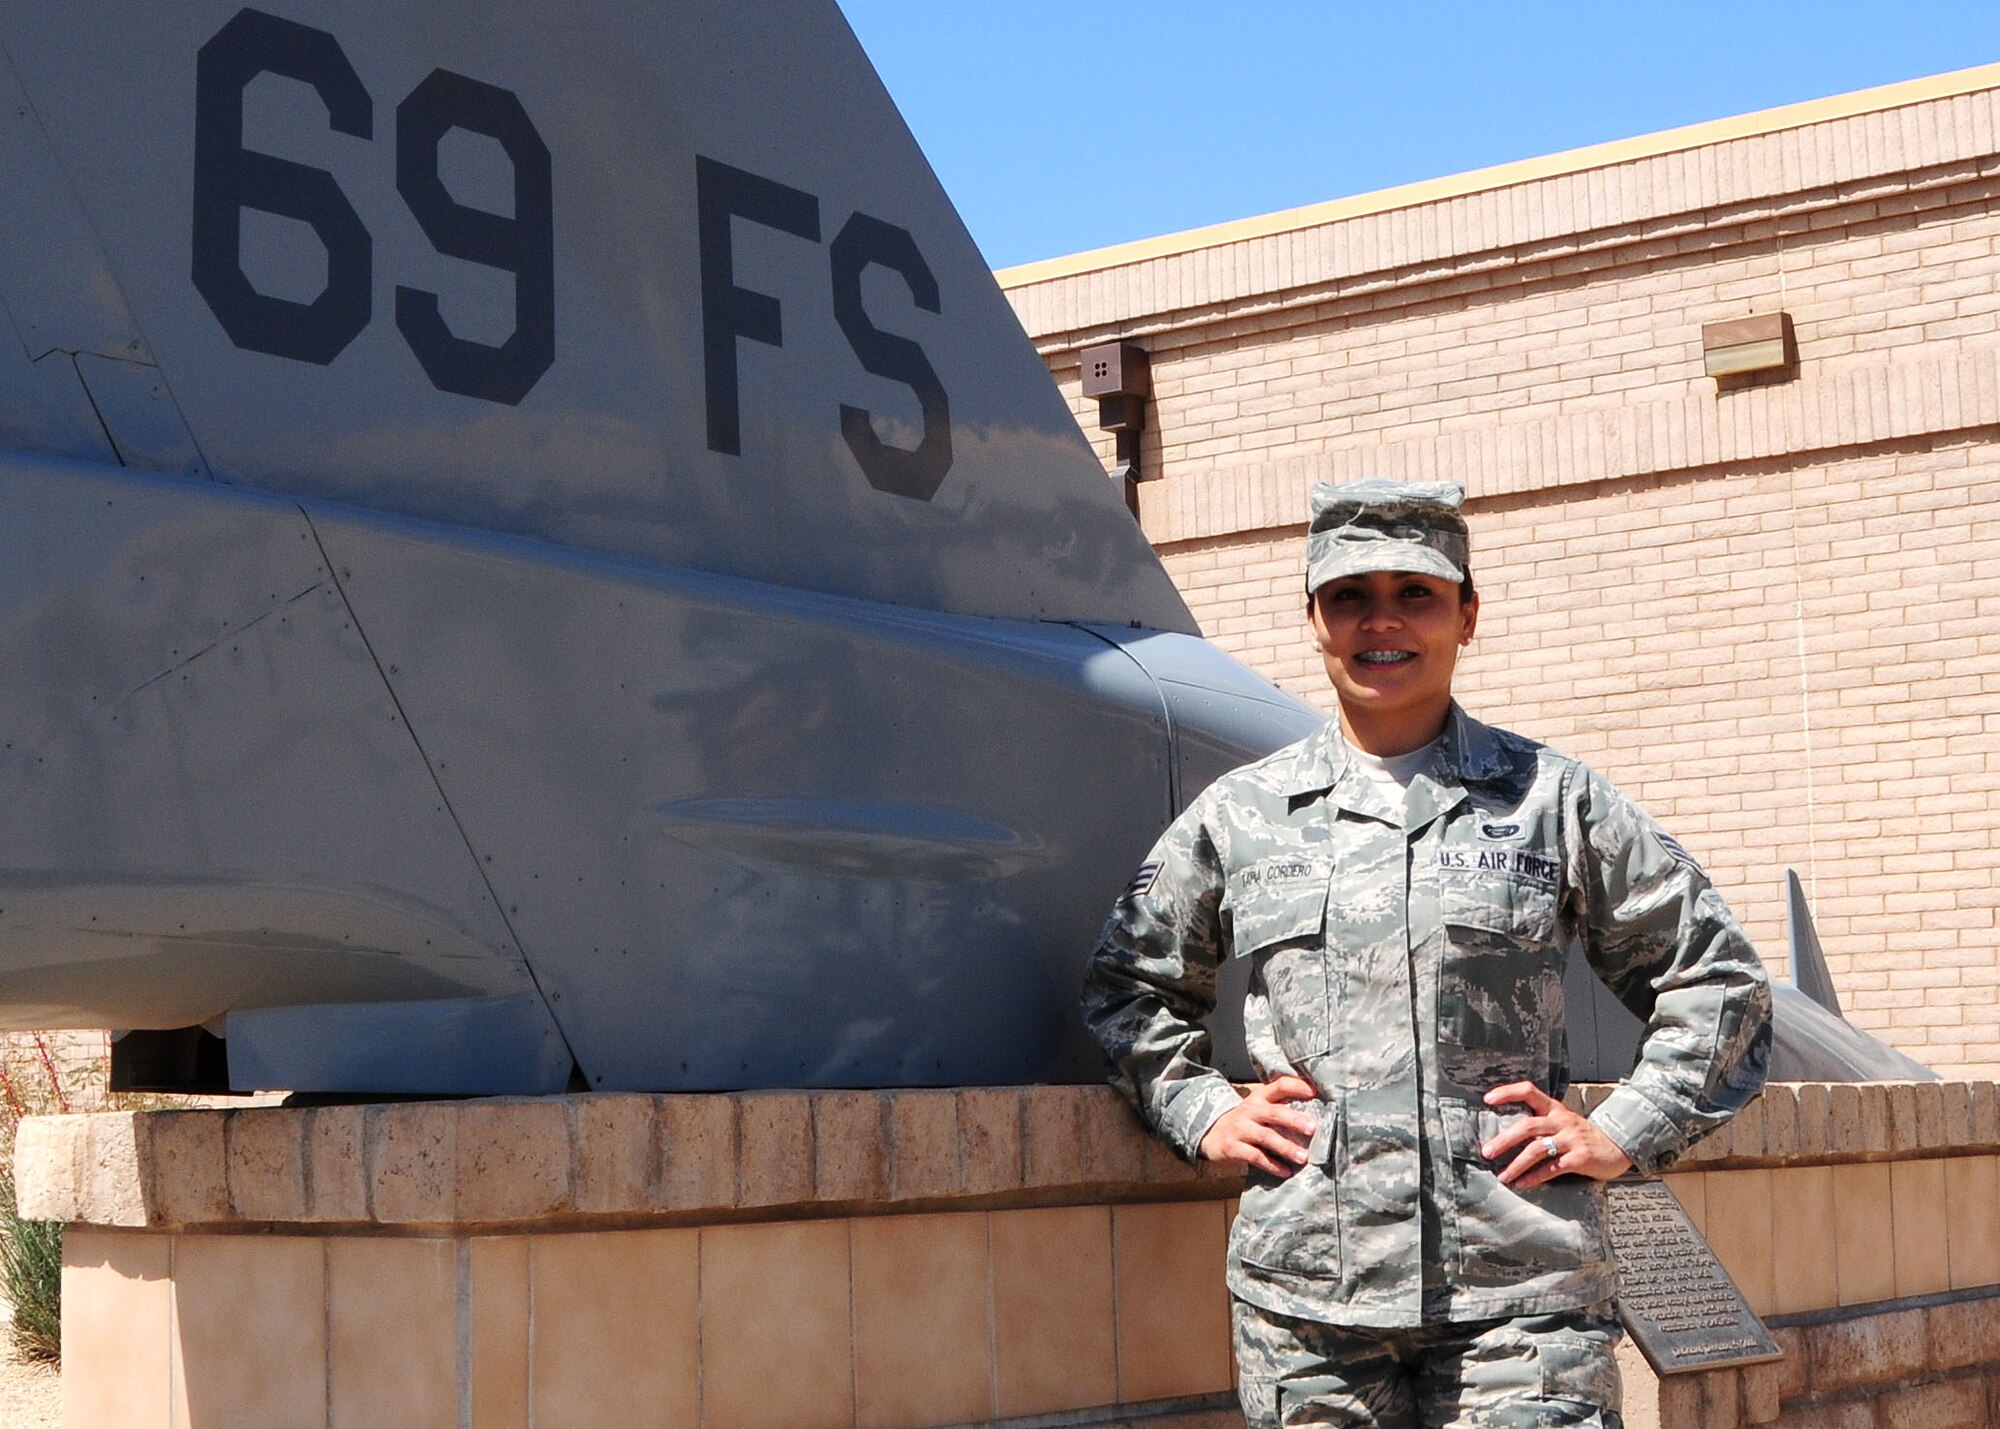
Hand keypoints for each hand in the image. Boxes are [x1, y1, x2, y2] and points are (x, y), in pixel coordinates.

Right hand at [1199, 1075, 1319, 1177]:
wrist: (1209, 1134)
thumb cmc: (1244, 1122)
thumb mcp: (1257, 1108)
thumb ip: (1280, 1108)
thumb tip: (1315, 1118)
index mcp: (1259, 1098)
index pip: (1279, 1085)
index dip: (1296, 1087)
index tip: (1315, 1092)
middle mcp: (1249, 1110)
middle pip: (1274, 1113)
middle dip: (1294, 1120)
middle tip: (1313, 1128)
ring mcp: (1240, 1128)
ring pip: (1266, 1137)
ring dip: (1286, 1147)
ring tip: (1304, 1157)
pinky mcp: (1232, 1147)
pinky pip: (1255, 1157)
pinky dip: (1272, 1165)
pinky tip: (1286, 1171)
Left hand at [1482, 1081, 1632, 1190]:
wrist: (1619, 1148)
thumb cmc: (1583, 1137)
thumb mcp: (1563, 1123)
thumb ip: (1541, 1124)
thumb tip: (1506, 1135)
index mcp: (1555, 1109)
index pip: (1529, 1091)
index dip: (1507, 1092)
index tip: (1487, 1099)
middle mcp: (1562, 1121)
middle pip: (1528, 1126)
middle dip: (1504, 1139)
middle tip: (1486, 1152)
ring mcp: (1572, 1139)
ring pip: (1537, 1148)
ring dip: (1516, 1163)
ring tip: (1502, 1176)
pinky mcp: (1580, 1158)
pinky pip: (1552, 1168)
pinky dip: (1534, 1177)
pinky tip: (1522, 1184)